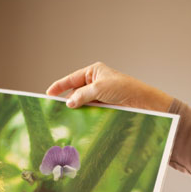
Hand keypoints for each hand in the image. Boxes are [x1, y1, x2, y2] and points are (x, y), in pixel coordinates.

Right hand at [46, 62, 172, 111]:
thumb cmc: (124, 88)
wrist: (142, 101)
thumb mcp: (99, 89)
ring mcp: (100, 94)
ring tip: (64, 116)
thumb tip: (68, 103)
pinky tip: (78, 119)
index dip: (59, 86)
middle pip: (76, 91)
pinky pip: (91, 109)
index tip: (48, 93)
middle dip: (67, 99)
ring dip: (76, 108)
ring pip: (83, 101)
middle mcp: (96, 81)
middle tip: (54, 108)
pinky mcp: (105, 105)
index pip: (72, 78)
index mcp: (94, 71)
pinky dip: (85, 113)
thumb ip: (82, 95)